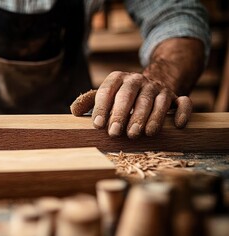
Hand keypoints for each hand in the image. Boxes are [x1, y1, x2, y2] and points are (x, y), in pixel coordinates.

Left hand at [71, 71, 191, 138]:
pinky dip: (182, 113)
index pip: (108, 90)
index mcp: (118, 78)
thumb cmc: (124, 94)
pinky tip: (178, 125)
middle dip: (122, 114)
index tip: (98, 125)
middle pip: (130, 95)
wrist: (156, 79)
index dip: (102, 107)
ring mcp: (158, 88)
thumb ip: (90, 101)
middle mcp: (139, 80)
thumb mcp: (106, 94)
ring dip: (148, 118)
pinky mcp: (175, 96)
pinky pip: (183, 102)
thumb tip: (73, 112)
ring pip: (155, 101)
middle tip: (115, 133)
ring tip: (140, 134)